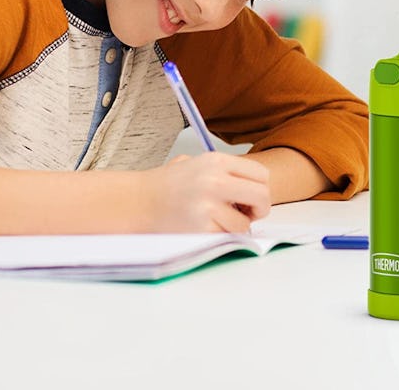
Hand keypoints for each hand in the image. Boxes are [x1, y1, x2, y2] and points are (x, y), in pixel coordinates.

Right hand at [143, 153, 270, 233]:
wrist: (137, 201)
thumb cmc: (166, 184)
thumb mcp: (196, 163)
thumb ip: (224, 171)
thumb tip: (254, 185)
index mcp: (216, 161)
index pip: (261, 174)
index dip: (260, 187)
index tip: (251, 196)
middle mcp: (215, 180)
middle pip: (262, 196)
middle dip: (260, 209)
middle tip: (248, 213)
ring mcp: (208, 206)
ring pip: (245, 224)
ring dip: (235, 226)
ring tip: (216, 220)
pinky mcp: (201, 229)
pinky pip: (226, 237)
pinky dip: (219, 236)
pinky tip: (203, 227)